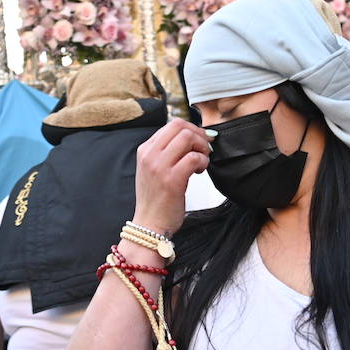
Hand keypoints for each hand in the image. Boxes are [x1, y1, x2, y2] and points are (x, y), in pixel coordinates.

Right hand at [133, 119, 212, 233]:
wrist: (149, 224)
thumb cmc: (155, 199)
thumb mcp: (153, 169)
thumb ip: (166, 152)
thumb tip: (191, 137)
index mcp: (145, 150)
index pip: (171, 124)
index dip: (191, 129)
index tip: (200, 140)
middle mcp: (150, 155)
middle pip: (180, 126)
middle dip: (198, 135)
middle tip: (204, 150)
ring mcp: (159, 167)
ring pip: (187, 138)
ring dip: (201, 147)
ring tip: (201, 161)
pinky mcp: (172, 180)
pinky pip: (193, 158)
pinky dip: (203, 162)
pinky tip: (200, 171)